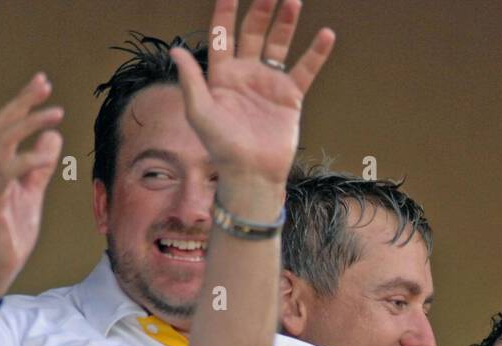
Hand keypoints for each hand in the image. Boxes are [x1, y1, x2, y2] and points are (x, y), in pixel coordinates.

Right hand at [0, 73, 63, 302]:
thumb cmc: (9, 233)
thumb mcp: (31, 195)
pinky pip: (6, 174)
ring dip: (29, 124)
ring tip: (56, 114)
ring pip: (2, 142)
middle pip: (1, 124)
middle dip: (23, 101)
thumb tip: (53, 138)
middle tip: (45, 84)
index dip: (22, 102)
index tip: (42, 84)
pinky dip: (27, 160)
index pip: (5, 125)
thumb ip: (40, 168)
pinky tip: (46, 153)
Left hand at [172, 0, 334, 189]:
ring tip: (292, 2)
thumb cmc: (221, 147)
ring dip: (285, 23)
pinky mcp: (290, 96)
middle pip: (252, 33)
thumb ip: (191, 80)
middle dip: (259, 11)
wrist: (251, 173)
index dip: (225, 12)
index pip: (222, 36)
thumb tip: (176, 50)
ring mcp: (269, 83)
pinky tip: (326, 35)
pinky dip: (316, 53)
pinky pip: (305, 69)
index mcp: (221, 75)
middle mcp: (246, 74)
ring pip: (278, 44)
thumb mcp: (200, 113)